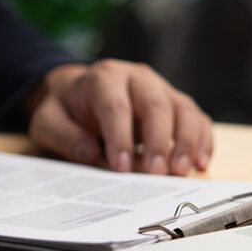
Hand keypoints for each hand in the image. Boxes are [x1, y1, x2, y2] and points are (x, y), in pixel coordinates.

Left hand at [27, 60, 212, 175]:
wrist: (81, 92)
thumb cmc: (67, 109)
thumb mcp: (48, 120)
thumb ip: (64, 135)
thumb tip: (91, 153)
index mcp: (104, 78)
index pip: (115, 106)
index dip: (120, 136)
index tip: (121, 167)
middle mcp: (138, 78)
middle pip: (155, 104)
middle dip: (159, 140)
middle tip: (157, 173)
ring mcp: (162, 89)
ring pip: (183, 109)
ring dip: (186, 142)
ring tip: (181, 172)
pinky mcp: (177, 104)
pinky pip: (197, 118)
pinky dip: (203, 140)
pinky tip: (201, 164)